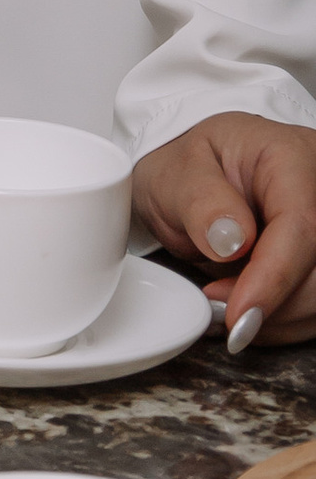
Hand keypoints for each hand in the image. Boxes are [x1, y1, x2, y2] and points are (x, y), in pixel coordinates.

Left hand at [133, 115, 315, 350]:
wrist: (189, 181)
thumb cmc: (185, 170)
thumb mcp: (175, 175)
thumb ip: (200, 202)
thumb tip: (231, 241)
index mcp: (290, 158)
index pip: (302, 225)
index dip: (274, 277)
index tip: (240, 313)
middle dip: (272, 301)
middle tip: (216, 302)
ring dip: (276, 317)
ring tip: (223, 301)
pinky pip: (311, 306)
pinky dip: (278, 320)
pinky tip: (244, 308)